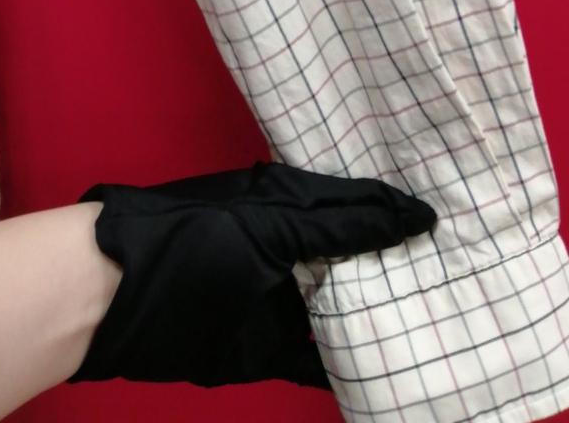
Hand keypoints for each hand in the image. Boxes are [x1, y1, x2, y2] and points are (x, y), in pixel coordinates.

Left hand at [67, 159, 436, 388]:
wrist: (114, 298)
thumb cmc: (191, 241)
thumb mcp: (269, 226)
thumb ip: (337, 224)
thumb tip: (411, 216)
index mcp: (290, 204)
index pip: (360, 208)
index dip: (401, 216)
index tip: (455, 224)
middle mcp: (291, 250)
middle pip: (356, 264)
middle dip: (399, 274)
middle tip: (463, 282)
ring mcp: (279, 301)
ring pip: (341, 314)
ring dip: (378, 325)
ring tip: (438, 330)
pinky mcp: (264, 349)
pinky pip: (314, 360)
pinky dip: (345, 370)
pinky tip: (386, 373)